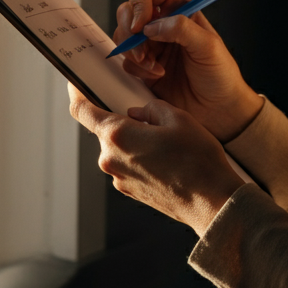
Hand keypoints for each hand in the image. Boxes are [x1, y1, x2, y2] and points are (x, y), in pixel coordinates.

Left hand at [68, 84, 243, 235]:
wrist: (211, 201)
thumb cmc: (197, 162)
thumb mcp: (179, 118)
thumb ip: (152, 108)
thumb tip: (140, 112)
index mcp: (118, 135)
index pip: (82, 110)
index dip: (77, 94)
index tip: (77, 86)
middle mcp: (111, 159)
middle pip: (107, 130)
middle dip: (127, 122)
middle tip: (157, 122)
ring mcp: (119, 178)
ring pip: (120, 148)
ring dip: (137, 141)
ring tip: (169, 146)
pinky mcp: (129, 191)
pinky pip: (129, 165)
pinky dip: (143, 158)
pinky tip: (168, 161)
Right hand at [115, 0, 262, 141]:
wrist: (217, 109)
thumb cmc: (220, 75)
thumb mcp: (208, 46)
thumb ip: (182, 29)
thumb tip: (152, 25)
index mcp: (179, 8)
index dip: (137, 2)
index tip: (141, 25)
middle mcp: (162, 23)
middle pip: (126, 11)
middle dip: (130, 31)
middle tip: (145, 51)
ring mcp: (150, 44)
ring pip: (122, 35)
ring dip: (134, 53)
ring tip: (156, 67)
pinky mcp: (142, 66)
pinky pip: (125, 60)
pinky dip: (136, 69)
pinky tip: (157, 75)